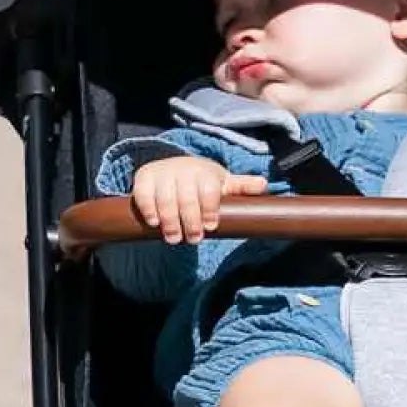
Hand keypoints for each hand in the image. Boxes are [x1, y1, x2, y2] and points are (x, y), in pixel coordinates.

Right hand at [129, 155, 267, 244]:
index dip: (209, 209)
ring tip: (174, 238)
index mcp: (206, 172)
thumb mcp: (223, 182)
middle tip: (193, 239)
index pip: (208, 190)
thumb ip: (241, 186)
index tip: (211, 226)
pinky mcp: (144, 177)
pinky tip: (154, 223)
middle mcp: (183, 169)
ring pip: (165, 198)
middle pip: (186, 197)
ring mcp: (162, 173)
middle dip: (190, 221)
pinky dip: (148, 209)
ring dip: (169, 220)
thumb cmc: (202, 181)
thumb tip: (264, 185)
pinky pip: (143, 194)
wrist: (173, 166)